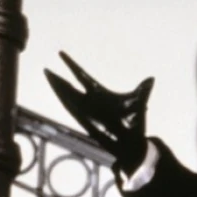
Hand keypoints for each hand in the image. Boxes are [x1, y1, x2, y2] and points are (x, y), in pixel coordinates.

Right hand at [44, 51, 153, 175]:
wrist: (134, 143)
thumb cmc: (134, 123)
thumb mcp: (138, 103)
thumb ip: (141, 91)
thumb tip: (150, 79)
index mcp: (100, 92)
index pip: (82, 75)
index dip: (71, 65)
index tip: (60, 53)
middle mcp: (91, 101)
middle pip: (71, 86)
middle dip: (59, 79)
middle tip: (46, 69)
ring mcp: (88, 112)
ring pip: (69, 98)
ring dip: (59, 90)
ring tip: (48, 78)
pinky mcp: (88, 122)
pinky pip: (74, 112)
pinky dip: (67, 104)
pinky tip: (60, 96)